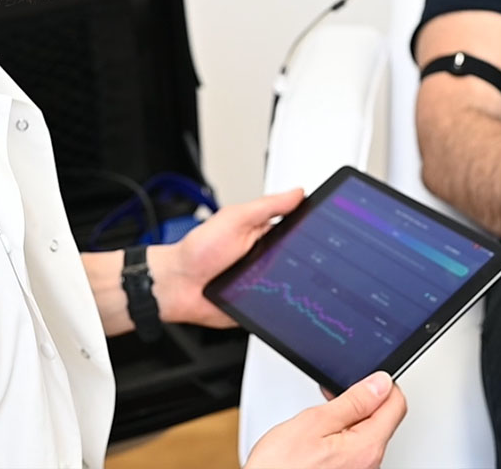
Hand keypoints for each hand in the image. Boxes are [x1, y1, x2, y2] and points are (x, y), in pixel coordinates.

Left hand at [147, 188, 303, 326]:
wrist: (177, 286)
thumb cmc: (199, 250)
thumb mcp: (235, 219)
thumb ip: (267, 206)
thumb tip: (297, 193)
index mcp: (264, 233)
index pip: (296, 229)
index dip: (310, 228)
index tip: (323, 225)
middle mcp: (267, 257)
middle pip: (299, 258)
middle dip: (305, 261)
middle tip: (297, 258)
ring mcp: (265, 282)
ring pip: (293, 284)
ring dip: (295, 284)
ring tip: (285, 279)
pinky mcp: (260, 306)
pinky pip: (280, 307)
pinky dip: (284, 305)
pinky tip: (281, 300)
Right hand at [245, 371, 406, 468]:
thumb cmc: (281, 468)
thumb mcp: (315, 423)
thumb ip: (353, 402)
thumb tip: (381, 383)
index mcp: (367, 447)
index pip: (396, 404)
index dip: (381, 383)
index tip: (362, 376)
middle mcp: (369, 463)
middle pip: (383, 418)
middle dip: (363, 398)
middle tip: (335, 393)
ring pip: (367, 431)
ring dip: (350, 415)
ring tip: (323, 413)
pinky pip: (355, 446)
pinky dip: (342, 432)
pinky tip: (322, 431)